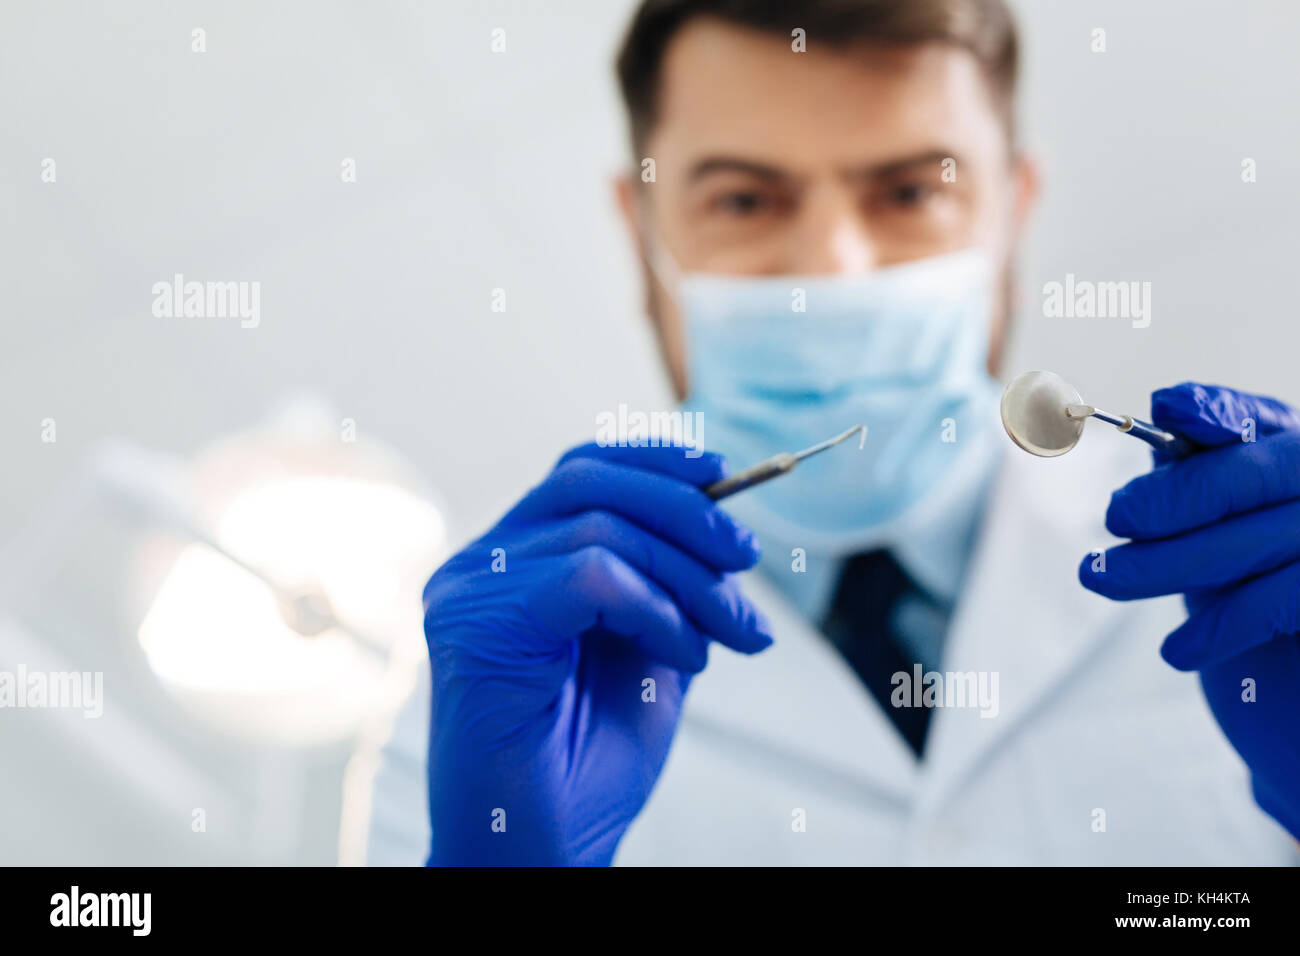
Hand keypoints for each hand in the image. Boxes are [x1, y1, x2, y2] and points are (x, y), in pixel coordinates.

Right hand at [422, 443, 770, 864]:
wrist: (547, 849)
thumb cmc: (587, 762)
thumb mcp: (651, 648)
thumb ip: (669, 581)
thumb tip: (724, 519)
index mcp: (516, 560)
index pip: (580, 469)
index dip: (653, 459)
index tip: (726, 474)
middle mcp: (482, 564)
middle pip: (590, 481)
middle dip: (688, 513)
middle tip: (747, 561)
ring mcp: (471, 590)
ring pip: (600, 527)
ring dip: (689, 576)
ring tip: (728, 632)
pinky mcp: (476, 623)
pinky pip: (591, 576)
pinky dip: (657, 607)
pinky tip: (684, 655)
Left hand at [1079, 383, 1299, 838]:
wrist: (1276, 659)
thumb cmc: (1235, 570)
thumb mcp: (1204, 513)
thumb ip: (1187, 464)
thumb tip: (1162, 411)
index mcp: (1286, 450)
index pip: (1254, 418)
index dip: (1214, 412)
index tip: (1166, 409)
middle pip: (1250, 477)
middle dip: (1175, 496)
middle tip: (1115, 516)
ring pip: (1251, 542)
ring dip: (1165, 564)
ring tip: (1102, 577)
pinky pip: (1276, 601)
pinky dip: (1221, 626)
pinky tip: (1176, 650)